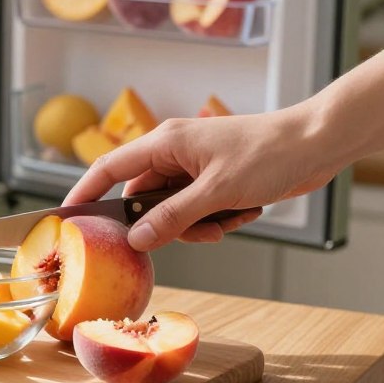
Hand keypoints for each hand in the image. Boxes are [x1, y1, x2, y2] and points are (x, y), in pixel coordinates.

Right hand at [64, 109, 338, 251]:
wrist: (317, 143)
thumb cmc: (268, 154)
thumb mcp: (216, 192)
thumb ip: (172, 217)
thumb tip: (136, 239)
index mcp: (164, 143)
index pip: (109, 168)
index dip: (85, 193)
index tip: (66, 219)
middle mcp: (172, 153)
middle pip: (143, 198)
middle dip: (165, 222)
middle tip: (191, 232)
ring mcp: (193, 167)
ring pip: (171, 209)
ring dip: (196, 224)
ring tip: (227, 220)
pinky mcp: (212, 180)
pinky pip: (196, 210)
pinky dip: (215, 220)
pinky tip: (242, 214)